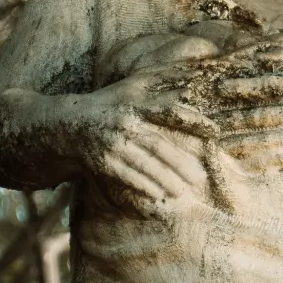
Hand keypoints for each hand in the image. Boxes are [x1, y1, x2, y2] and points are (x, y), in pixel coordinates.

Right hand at [75, 72, 217, 210]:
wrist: (67, 124)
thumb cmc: (106, 105)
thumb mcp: (129, 89)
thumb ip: (157, 87)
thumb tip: (190, 85)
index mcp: (134, 103)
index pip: (168, 111)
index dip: (192, 120)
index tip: (215, 131)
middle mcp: (124, 122)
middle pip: (158, 145)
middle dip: (181, 164)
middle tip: (200, 178)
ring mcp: (112, 142)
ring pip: (144, 164)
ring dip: (166, 180)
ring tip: (184, 193)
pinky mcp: (101, 160)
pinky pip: (127, 176)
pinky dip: (144, 186)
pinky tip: (159, 197)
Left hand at [208, 46, 282, 168]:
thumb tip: (256, 53)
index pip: (265, 85)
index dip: (239, 87)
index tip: (218, 89)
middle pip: (260, 115)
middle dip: (230, 119)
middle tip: (206, 122)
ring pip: (266, 139)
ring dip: (239, 143)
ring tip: (217, 145)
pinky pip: (281, 158)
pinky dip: (259, 161)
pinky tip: (242, 163)